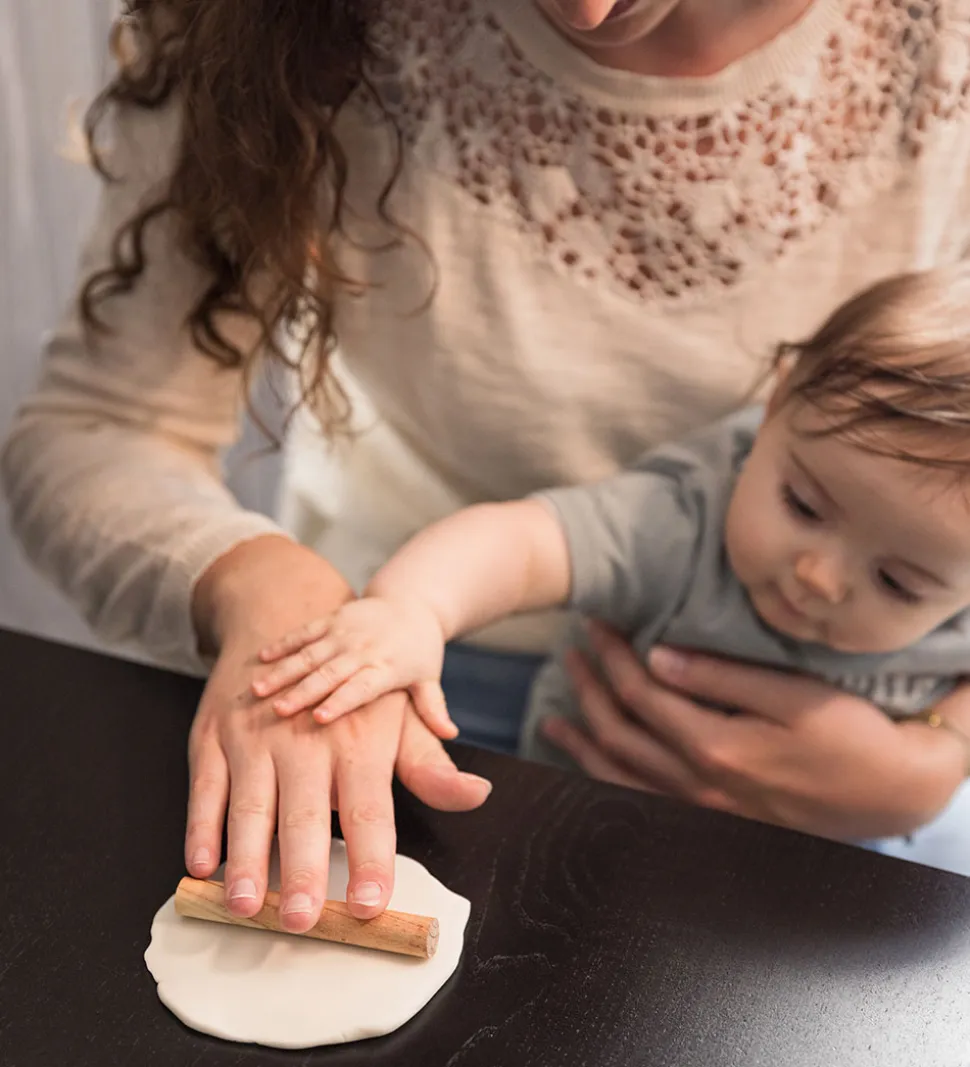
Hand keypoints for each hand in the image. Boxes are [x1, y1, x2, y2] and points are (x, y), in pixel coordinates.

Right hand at [184, 536, 490, 934]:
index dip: (371, 857)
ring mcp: (255, 738)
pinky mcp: (214, 736)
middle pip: (305, 812)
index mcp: (357, 742)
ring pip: (249, 803)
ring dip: (246, 858)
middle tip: (301, 921)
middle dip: (301, 869)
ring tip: (246, 907)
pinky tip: (202, 864)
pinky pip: (205, 785)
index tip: (371, 904)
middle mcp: (305, 741)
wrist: (284, 614)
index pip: (369, 808)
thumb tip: (478, 795)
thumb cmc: (350, 689)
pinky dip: (201, 825)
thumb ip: (429, 766)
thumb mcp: (397, 717)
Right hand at [251, 596, 455, 737]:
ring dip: (284, 671)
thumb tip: (450, 733)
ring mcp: (344, 631)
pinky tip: (259, 657)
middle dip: (304, 691)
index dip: (342, 701)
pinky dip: (283, 644)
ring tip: (257, 689)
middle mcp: (363, 648)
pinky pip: (304, 631)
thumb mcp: (428, 679)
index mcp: (387, 667)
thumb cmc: (418, 652)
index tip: (320, 717)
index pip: (363, 686)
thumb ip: (433, 707)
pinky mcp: (331, 618)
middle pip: (331, 672)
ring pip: (310, 652)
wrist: (411, 604)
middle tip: (278, 710)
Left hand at [543, 621, 965, 839]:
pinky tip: (591, 770)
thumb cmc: (851, 738)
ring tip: (555, 716)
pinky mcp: (709, 822)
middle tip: (572, 651)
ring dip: (583, 742)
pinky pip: (638, 806)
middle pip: (619, 733)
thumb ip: (722, 677)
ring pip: (618, 778)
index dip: (612, 656)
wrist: (891, 796)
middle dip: (589, 688)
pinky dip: (606, 785)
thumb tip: (658, 656)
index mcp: (715, 748)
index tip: (594, 624)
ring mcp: (699, 811)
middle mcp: (697, 787)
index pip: (641, 694)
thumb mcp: (794, 697)